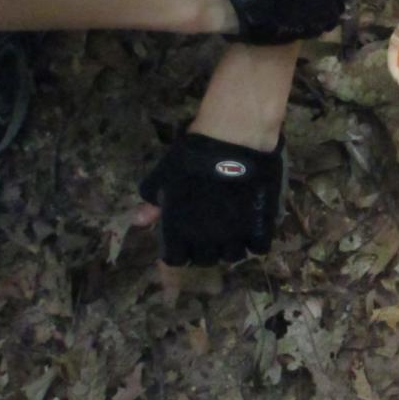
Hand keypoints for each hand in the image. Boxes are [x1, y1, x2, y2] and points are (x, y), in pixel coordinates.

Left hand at [138, 133, 284, 266]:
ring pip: (233, 256)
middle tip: (209, 233)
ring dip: (230, 247)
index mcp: (179, 230)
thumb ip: (152, 203)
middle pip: (205, 261)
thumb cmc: (193, 155)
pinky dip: (255, 242)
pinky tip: (252, 227)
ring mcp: (235, 235)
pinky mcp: (259, 226)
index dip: (178, 252)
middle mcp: (206, 240)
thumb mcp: (164, 176)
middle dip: (204, 251)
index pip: (175, 260)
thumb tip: (139, 221)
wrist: (233, 139)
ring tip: (232, 231)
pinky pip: (258, 248)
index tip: (183, 242)